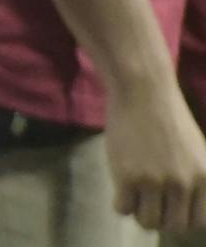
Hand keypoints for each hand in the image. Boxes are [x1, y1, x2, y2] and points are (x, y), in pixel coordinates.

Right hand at [104, 76, 205, 229]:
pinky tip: (120, 187)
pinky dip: (120, 203)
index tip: (169, 207)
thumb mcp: (197, 152)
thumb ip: (195, 178)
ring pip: (148, 222)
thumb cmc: (167, 117)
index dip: (181, 216)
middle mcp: (183, 184)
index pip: (198, 222)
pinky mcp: (127, 176)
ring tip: (133, 195)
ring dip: (139, 212)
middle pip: (173, 226)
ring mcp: (154, 181)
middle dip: (160, 217)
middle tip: (149, 201)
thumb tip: (186, 204)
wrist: (142, 91)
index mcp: (204, 178)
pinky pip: (123, 209)